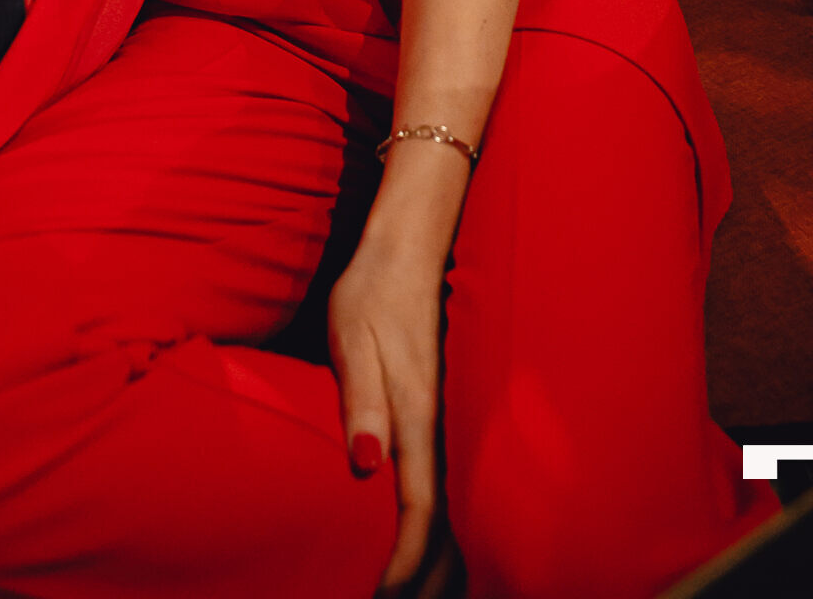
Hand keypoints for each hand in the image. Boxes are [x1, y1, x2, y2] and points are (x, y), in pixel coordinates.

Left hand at [329, 232, 445, 592]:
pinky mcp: (445, 407)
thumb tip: (367, 464)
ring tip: (421, 588)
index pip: (420, 507)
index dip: (405, 560)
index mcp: (418, 413)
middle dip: (432, 572)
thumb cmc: (370, 293)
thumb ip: (361, 401)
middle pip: (451, 519)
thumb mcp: (353, 339)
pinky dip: (448, 518)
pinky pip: (453, 478)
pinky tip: (436, 536)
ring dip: (445, 551)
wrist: (407, 248)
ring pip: (458, 502)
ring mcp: (449, 416)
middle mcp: (442, 423)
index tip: (382, 592)